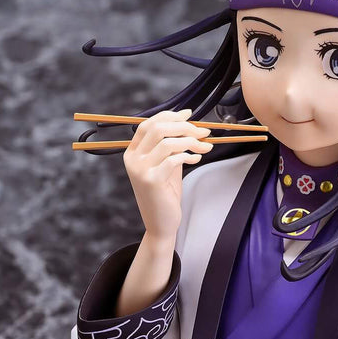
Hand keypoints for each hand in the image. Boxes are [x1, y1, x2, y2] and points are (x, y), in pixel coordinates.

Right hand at [123, 108, 212, 241]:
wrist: (161, 224)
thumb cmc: (166, 194)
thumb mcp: (166, 165)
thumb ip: (171, 146)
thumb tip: (187, 123)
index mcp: (132, 152)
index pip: (148, 124)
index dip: (170, 116)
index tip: (190, 114)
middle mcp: (132, 159)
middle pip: (158, 128)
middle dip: (184, 126)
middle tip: (204, 132)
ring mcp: (140, 170)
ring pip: (167, 142)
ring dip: (191, 141)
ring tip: (205, 148)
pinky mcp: (151, 181)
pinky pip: (173, 159)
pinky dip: (189, 156)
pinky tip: (197, 159)